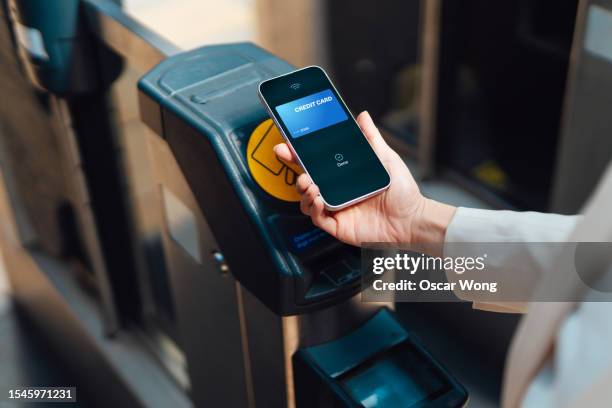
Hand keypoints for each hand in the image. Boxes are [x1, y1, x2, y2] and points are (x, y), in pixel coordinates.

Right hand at [274, 111, 455, 246]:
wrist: (412, 218)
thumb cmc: (402, 192)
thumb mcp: (386, 158)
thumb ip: (371, 138)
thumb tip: (362, 117)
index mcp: (344, 177)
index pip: (316, 164)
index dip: (299, 155)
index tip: (288, 145)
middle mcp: (337, 192)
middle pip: (306, 182)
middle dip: (295, 171)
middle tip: (293, 161)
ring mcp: (336, 209)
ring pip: (307, 201)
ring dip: (303, 191)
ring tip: (310, 183)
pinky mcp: (338, 226)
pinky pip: (317, 218)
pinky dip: (314, 208)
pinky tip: (319, 198)